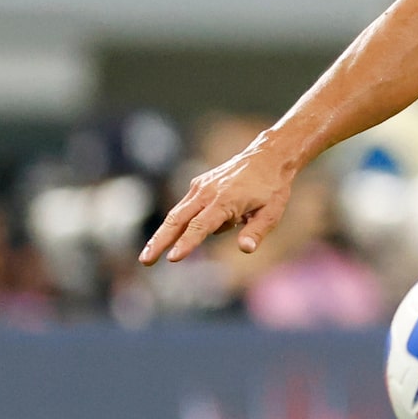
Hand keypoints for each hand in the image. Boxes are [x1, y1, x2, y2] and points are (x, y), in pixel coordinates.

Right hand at [139, 137, 298, 263]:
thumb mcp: (272, 213)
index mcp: (225, 201)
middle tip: (145, 261)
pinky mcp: (199, 185)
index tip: (172, 258)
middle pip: (177, 220)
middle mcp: (207, 193)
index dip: (186, 243)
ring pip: (176, 214)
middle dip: (160, 241)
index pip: (201, 226)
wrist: (267, 157)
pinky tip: (179, 237)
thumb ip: (256, 232)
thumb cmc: (272, 188)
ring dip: (161, 234)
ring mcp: (200, 187)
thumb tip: (245, 249)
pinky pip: (186, 208)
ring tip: (149, 255)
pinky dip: (178, 223)